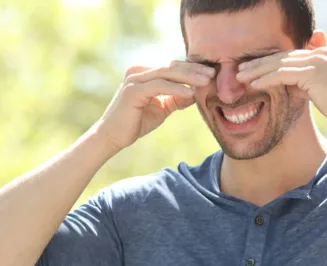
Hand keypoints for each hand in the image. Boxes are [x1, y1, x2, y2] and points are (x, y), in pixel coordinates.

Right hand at [94, 61, 214, 149]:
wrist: (113, 137)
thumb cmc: (135, 122)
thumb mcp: (161, 109)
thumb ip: (176, 99)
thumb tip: (196, 93)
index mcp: (145, 73)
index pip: (172, 67)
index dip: (192, 69)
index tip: (211, 74)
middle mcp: (138, 72)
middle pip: (171, 66)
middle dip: (194, 70)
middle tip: (213, 74)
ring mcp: (134, 79)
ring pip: (167, 73)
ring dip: (189, 77)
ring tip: (206, 82)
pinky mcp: (133, 90)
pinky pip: (159, 85)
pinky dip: (176, 89)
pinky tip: (191, 93)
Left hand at [236, 47, 326, 127]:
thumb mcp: (321, 90)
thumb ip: (305, 84)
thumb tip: (289, 87)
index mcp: (323, 54)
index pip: (289, 55)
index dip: (269, 61)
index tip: (252, 68)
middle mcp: (320, 53)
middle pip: (281, 56)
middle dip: (258, 63)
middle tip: (240, 69)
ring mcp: (317, 61)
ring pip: (278, 63)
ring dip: (257, 70)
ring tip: (240, 77)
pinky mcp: (313, 73)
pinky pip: (282, 74)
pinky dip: (266, 79)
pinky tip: (254, 85)